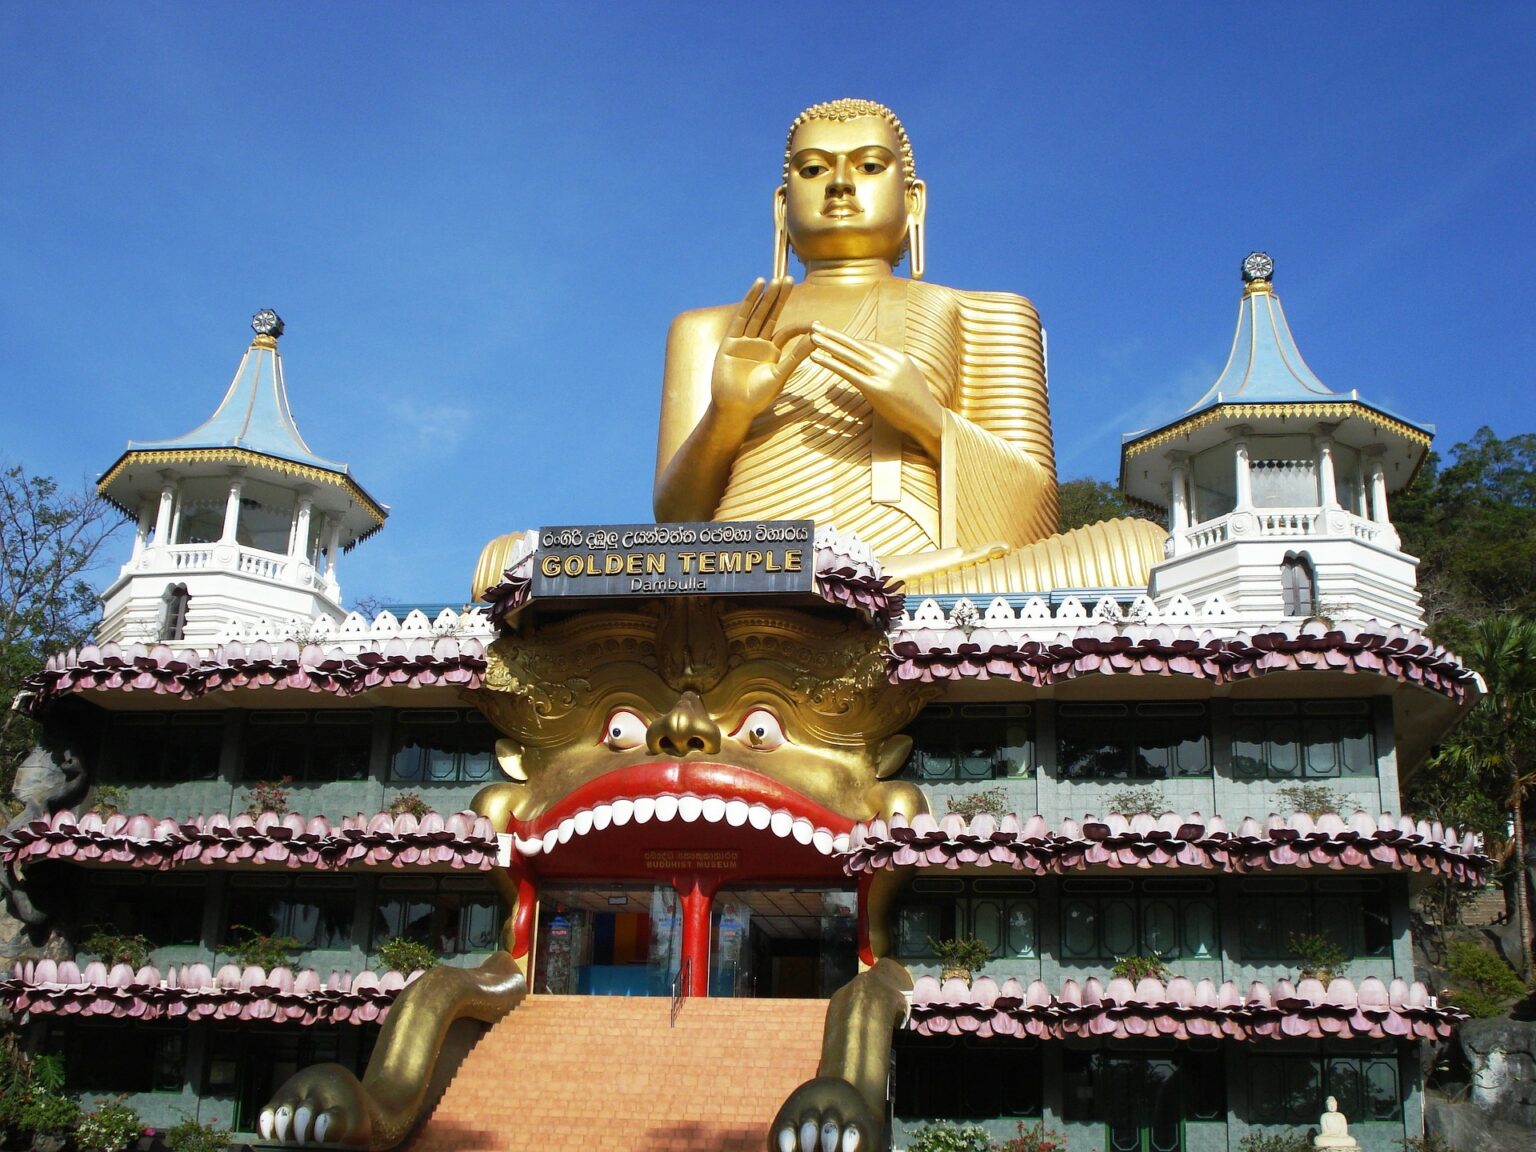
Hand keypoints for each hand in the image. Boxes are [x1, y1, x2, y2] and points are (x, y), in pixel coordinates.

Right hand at [710, 277, 812, 423]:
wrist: (735, 408)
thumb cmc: (759, 397)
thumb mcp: (781, 375)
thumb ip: (796, 356)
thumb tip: (816, 340)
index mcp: (772, 352)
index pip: (787, 331)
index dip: (800, 326)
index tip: (815, 323)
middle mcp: (758, 343)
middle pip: (771, 315)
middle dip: (779, 298)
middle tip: (789, 279)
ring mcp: (744, 340)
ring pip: (757, 313)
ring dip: (766, 296)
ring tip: (775, 280)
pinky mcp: (730, 341)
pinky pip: (741, 317)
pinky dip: (749, 301)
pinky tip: (757, 286)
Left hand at [809, 323, 942, 456]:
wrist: (929, 421)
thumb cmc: (917, 406)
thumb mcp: (908, 380)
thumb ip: (893, 370)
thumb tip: (880, 366)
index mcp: (899, 358)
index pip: (869, 345)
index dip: (849, 340)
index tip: (833, 335)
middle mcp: (891, 363)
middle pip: (857, 345)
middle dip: (834, 335)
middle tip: (815, 325)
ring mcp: (884, 375)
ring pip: (851, 356)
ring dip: (829, 345)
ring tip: (812, 338)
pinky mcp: (876, 389)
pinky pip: (849, 373)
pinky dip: (831, 363)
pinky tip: (817, 358)